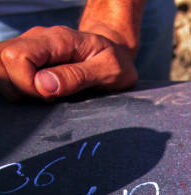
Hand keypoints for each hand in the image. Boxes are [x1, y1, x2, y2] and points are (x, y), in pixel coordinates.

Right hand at [0, 25, 137, 100]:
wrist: (116, 53)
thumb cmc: (115, 63)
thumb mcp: (109, 71)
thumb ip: (78, 77)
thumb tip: (43, 85)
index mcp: (58, 39)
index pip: (17, 57)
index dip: (27, 83)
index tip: (50, 96)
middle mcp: (37, 38)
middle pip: (1, 60)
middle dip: (19, 88)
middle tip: (49, 98)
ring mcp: (30, 47)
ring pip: (0, 66)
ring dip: (16, 88)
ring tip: (44, 96)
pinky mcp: (27, 59)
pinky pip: (6, 72)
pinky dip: (18, 87)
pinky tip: (40, 93)